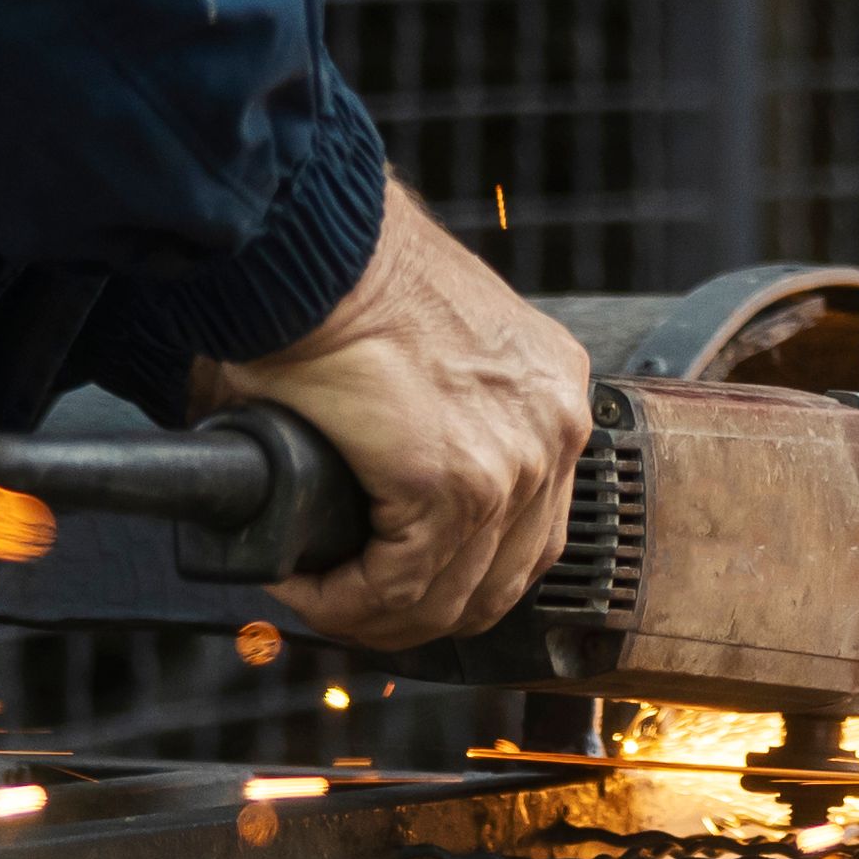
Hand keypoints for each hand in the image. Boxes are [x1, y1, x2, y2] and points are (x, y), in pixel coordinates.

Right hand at [198, 185, 589, 649]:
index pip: (529, 528)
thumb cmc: (347, 278)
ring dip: (376, 614)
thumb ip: (419, 420)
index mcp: (548, 392)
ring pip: (451, 596)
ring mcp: (515, 461)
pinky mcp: (455, 484)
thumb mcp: (422, 354)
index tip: (389, 575)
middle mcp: (553, 428)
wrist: (319, 244)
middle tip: (352, 604)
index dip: (453, 571)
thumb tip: (369, 483)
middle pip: (503, 576)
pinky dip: (344, 601)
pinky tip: (305, 584)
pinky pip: (398, 586)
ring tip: (319, 598)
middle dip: (419, 609)